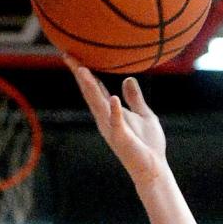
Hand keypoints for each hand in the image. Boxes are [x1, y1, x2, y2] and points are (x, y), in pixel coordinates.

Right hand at [68, 59, 167, 188]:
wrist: (154, 167)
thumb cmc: (148, 144)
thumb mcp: (144, 115)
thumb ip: (134, 99)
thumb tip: (128, 79)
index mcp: (110, 112)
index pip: (95, 88)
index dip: (84, 72)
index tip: (74, 55)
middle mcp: (106, 118)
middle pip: (90, 93)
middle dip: (80, 75)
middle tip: (68, 55)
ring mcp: (112, 128)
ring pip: (98, 105)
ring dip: (91, 88)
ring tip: (82, 70)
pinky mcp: (122, 139)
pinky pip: (117, 123)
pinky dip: (115, 111)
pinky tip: (113, 98)